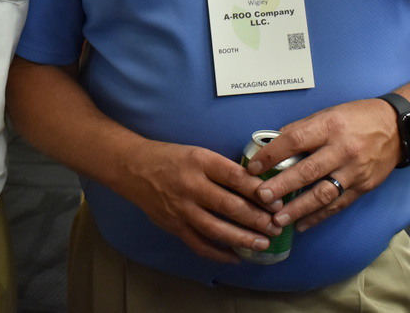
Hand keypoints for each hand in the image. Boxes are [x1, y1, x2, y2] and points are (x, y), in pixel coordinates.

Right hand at [118, 140, 280, 262]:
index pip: (235, 177)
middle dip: (257, 218)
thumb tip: (257, 185)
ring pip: (216, 228)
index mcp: (200, 161)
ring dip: (243, 238)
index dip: (258, 190)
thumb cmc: (171, 158)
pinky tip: (236, 256)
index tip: (276, 200)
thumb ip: (223, 169)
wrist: (133, 168)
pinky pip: (199, 244)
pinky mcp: (174, 225)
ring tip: (263, 243)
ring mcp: (181, 208)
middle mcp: (191, 185)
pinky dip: (219, 253)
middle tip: (277, 225)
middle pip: (229, 205)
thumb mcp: (198, 153)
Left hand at [245, 99, 401, 232]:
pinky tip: (301, 224)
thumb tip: (274, 145)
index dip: (272, 154)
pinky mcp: (363, 187)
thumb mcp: (328, 114)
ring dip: (298, 208)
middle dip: (282, 186)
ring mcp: (354, 171)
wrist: (397, 128)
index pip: (295, 140)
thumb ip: (303, 130)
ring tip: (278, 218)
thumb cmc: (357, 117)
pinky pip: (338, 204)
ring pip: (323, 193)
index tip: (253, 167)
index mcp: (330, 126)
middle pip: (307, 170)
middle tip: (261, 197)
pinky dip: (318, 216)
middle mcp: (342, 150)